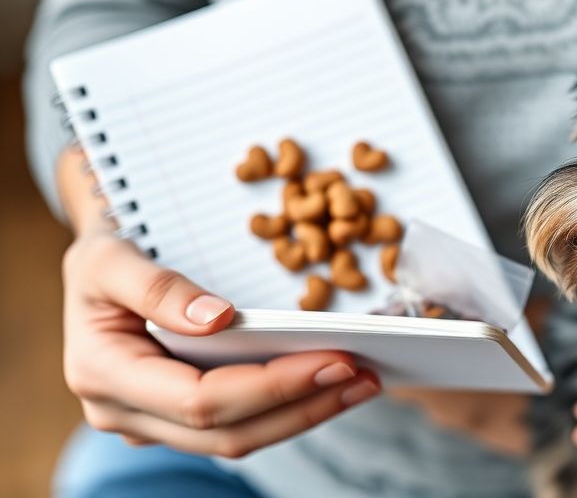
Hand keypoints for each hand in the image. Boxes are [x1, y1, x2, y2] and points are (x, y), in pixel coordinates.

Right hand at [57, 149, 378, 456]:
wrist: (96, 266)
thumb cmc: (103, 253)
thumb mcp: (110, 254)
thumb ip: (156, 287)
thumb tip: (216, 320)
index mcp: (102, 373)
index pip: (201, 401)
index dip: (271, 387)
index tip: (333, 360)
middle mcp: (124, 412)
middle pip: (227, 432)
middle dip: (302, 406)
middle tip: (364, 375)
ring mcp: (150, 422)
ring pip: (237, 439)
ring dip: (305, 414)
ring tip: (362, 383)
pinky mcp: (176, 418)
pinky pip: (238, 425)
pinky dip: (288, 407)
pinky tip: (329, 384)